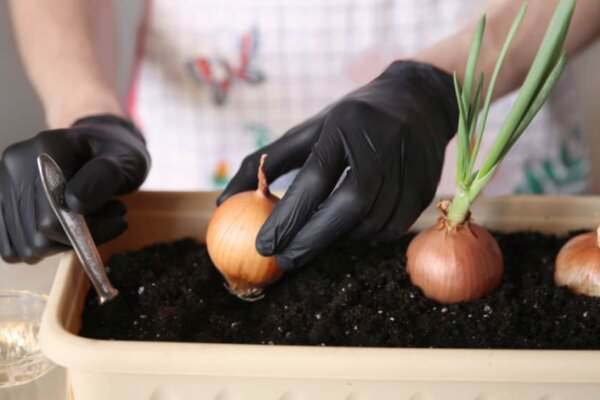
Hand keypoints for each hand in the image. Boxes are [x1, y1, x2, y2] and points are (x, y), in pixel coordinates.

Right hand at [0, 114, 149, 262]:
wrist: (100, 145)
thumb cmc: (117, 154)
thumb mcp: (126, 158)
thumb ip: (104, 176)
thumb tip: (75, 202)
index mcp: (46, 149)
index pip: (51, 218)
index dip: (83, 231)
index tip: (118, 220)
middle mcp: (15, 166)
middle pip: (37, 237)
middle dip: (78, 237)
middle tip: (112, 218)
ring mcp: (3, 184)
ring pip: (26, 246)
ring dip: (63, 244)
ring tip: (92, 219)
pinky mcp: (2, 203)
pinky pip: (12, 247)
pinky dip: (43, 246)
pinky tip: (66, 228)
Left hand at [219, 61, 457, 270]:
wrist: (418, 101)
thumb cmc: (352, 118)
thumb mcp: (309, 129)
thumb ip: (267, 161)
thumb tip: (225, 200)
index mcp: (345, 126)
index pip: (315, 177)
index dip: (289, 216)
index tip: (263, 245)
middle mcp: (381, 147)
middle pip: (349, 206)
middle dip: (313, 239)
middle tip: (285, 261)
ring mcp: (408, 169)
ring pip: (370, 224)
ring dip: (337, 242)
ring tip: (311, 246)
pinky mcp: (424, 189)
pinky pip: (390, 229)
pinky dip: (362, 239)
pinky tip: (343, 236)